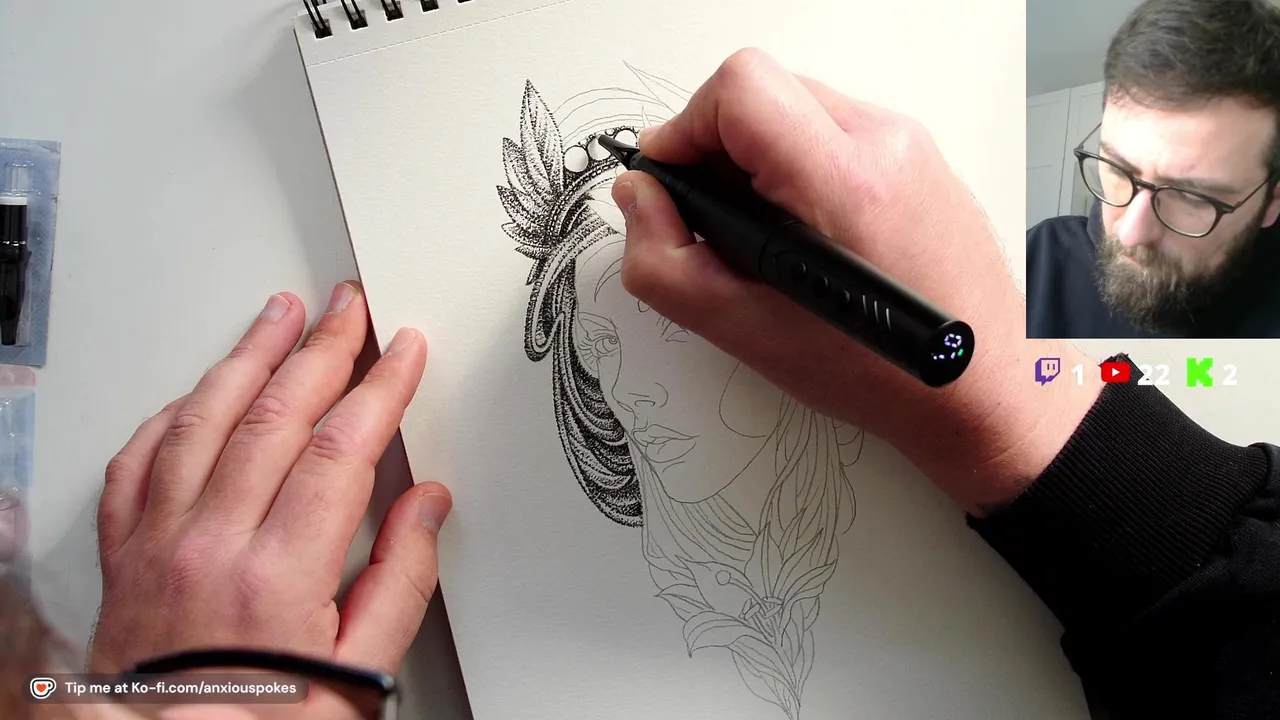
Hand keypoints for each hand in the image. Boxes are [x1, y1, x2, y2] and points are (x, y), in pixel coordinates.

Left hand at [91, 282, 450, 679]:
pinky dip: (172, 414)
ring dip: (246, 356)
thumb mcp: (361, 670)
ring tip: (278, 313)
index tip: (404, 351)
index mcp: (277, 574)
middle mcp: (209, 545)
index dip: (380, 388)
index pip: (338, 447)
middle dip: (322, 350)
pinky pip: (137, 461)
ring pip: (202, 420)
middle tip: (350, 308)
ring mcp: (157, 544)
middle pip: (272, 415)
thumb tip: (425, 503)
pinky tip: (198, 390)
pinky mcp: (124, 556)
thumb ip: (401, 578)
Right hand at [611, 49, 1100, 513]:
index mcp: (842, 182)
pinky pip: (831, 129)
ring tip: (761, 234)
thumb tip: (640, 197)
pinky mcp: (917, 155)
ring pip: (794, 106)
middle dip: (715, 144)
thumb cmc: (879, 372)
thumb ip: (663, 261)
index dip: (685, 127)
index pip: (740, 89)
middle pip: (762, 88)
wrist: (981, 388)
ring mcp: (907, 144)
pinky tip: (801, 231)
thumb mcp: (744, 331)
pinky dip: (795, 165)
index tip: (672, 179)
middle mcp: (883, 144)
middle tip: (711, 217)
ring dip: (755, 157)